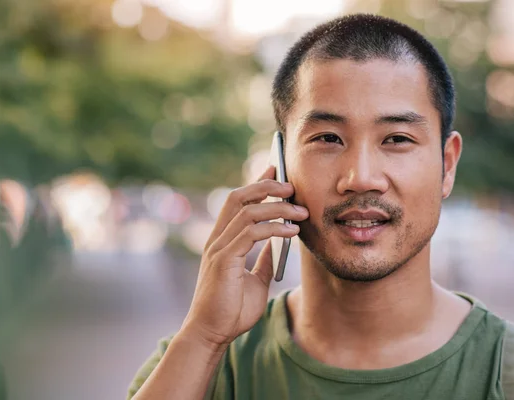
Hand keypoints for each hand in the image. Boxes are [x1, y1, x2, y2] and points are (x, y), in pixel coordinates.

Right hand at [180, 166, 308, 349]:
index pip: (238, 202)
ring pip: (247, 212)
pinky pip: (251, 234)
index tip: (277, 171)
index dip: (257, 183)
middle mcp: (218, 239)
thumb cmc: (231, 310)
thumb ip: (263, 260)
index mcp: (223, 241)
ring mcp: (218, 248)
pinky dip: (274, 228)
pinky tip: (292, 231)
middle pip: (238, 197)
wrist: (212, 334)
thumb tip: (278, 245)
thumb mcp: (255, 281)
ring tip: (301, 211)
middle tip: (291, 185)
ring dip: (277, 207)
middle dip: (265, 185)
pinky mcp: (223, 260)